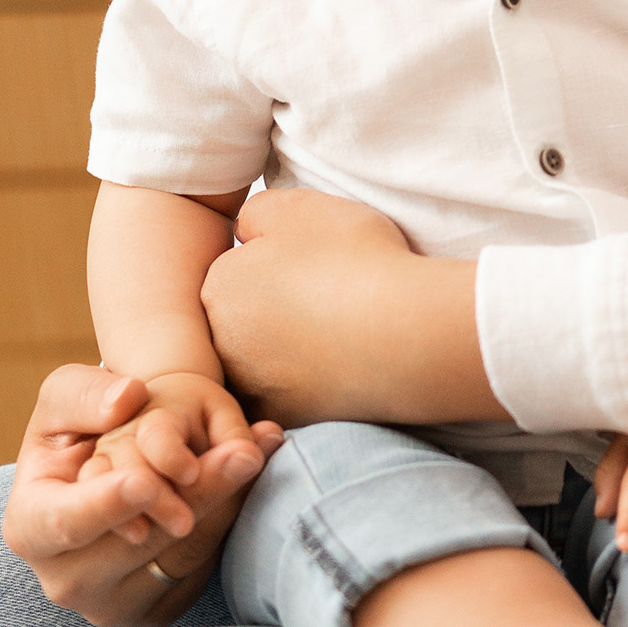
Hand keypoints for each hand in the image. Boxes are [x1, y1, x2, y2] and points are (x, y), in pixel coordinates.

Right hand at [1, 364, 282, 626]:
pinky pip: (198, 573)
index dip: (105, 506)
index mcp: (28, 527)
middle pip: (136, 543)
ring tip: (253, 456)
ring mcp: (110, 604)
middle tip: (240, 454)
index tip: (145, 482)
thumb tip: (124, 400)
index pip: (64, 523)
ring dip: (221, 506)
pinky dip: (223, 526)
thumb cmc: (80, 427)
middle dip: (192, 497)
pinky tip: (241, 486)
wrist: (112, 469)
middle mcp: (65, 580)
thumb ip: (86, 393)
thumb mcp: (66, 396)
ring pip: (178, 558)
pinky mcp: (154, 611)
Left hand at [205, 188, 500, 428]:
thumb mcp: (299, 208)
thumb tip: (245, 236)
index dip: (280, 263)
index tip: (316, 266)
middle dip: (275, 310)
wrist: (408, 335)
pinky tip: (344, 365)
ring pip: (264, 359)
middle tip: (328, 299)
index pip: (239, 270)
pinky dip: (312, 382)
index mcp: (220, 287)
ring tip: (339, 333)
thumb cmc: (356, 263)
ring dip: (290, 349)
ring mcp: (253, 387)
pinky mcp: (286, 418)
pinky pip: (292, 395)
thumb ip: (256, 213)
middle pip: (244, 319)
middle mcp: (222, 343)